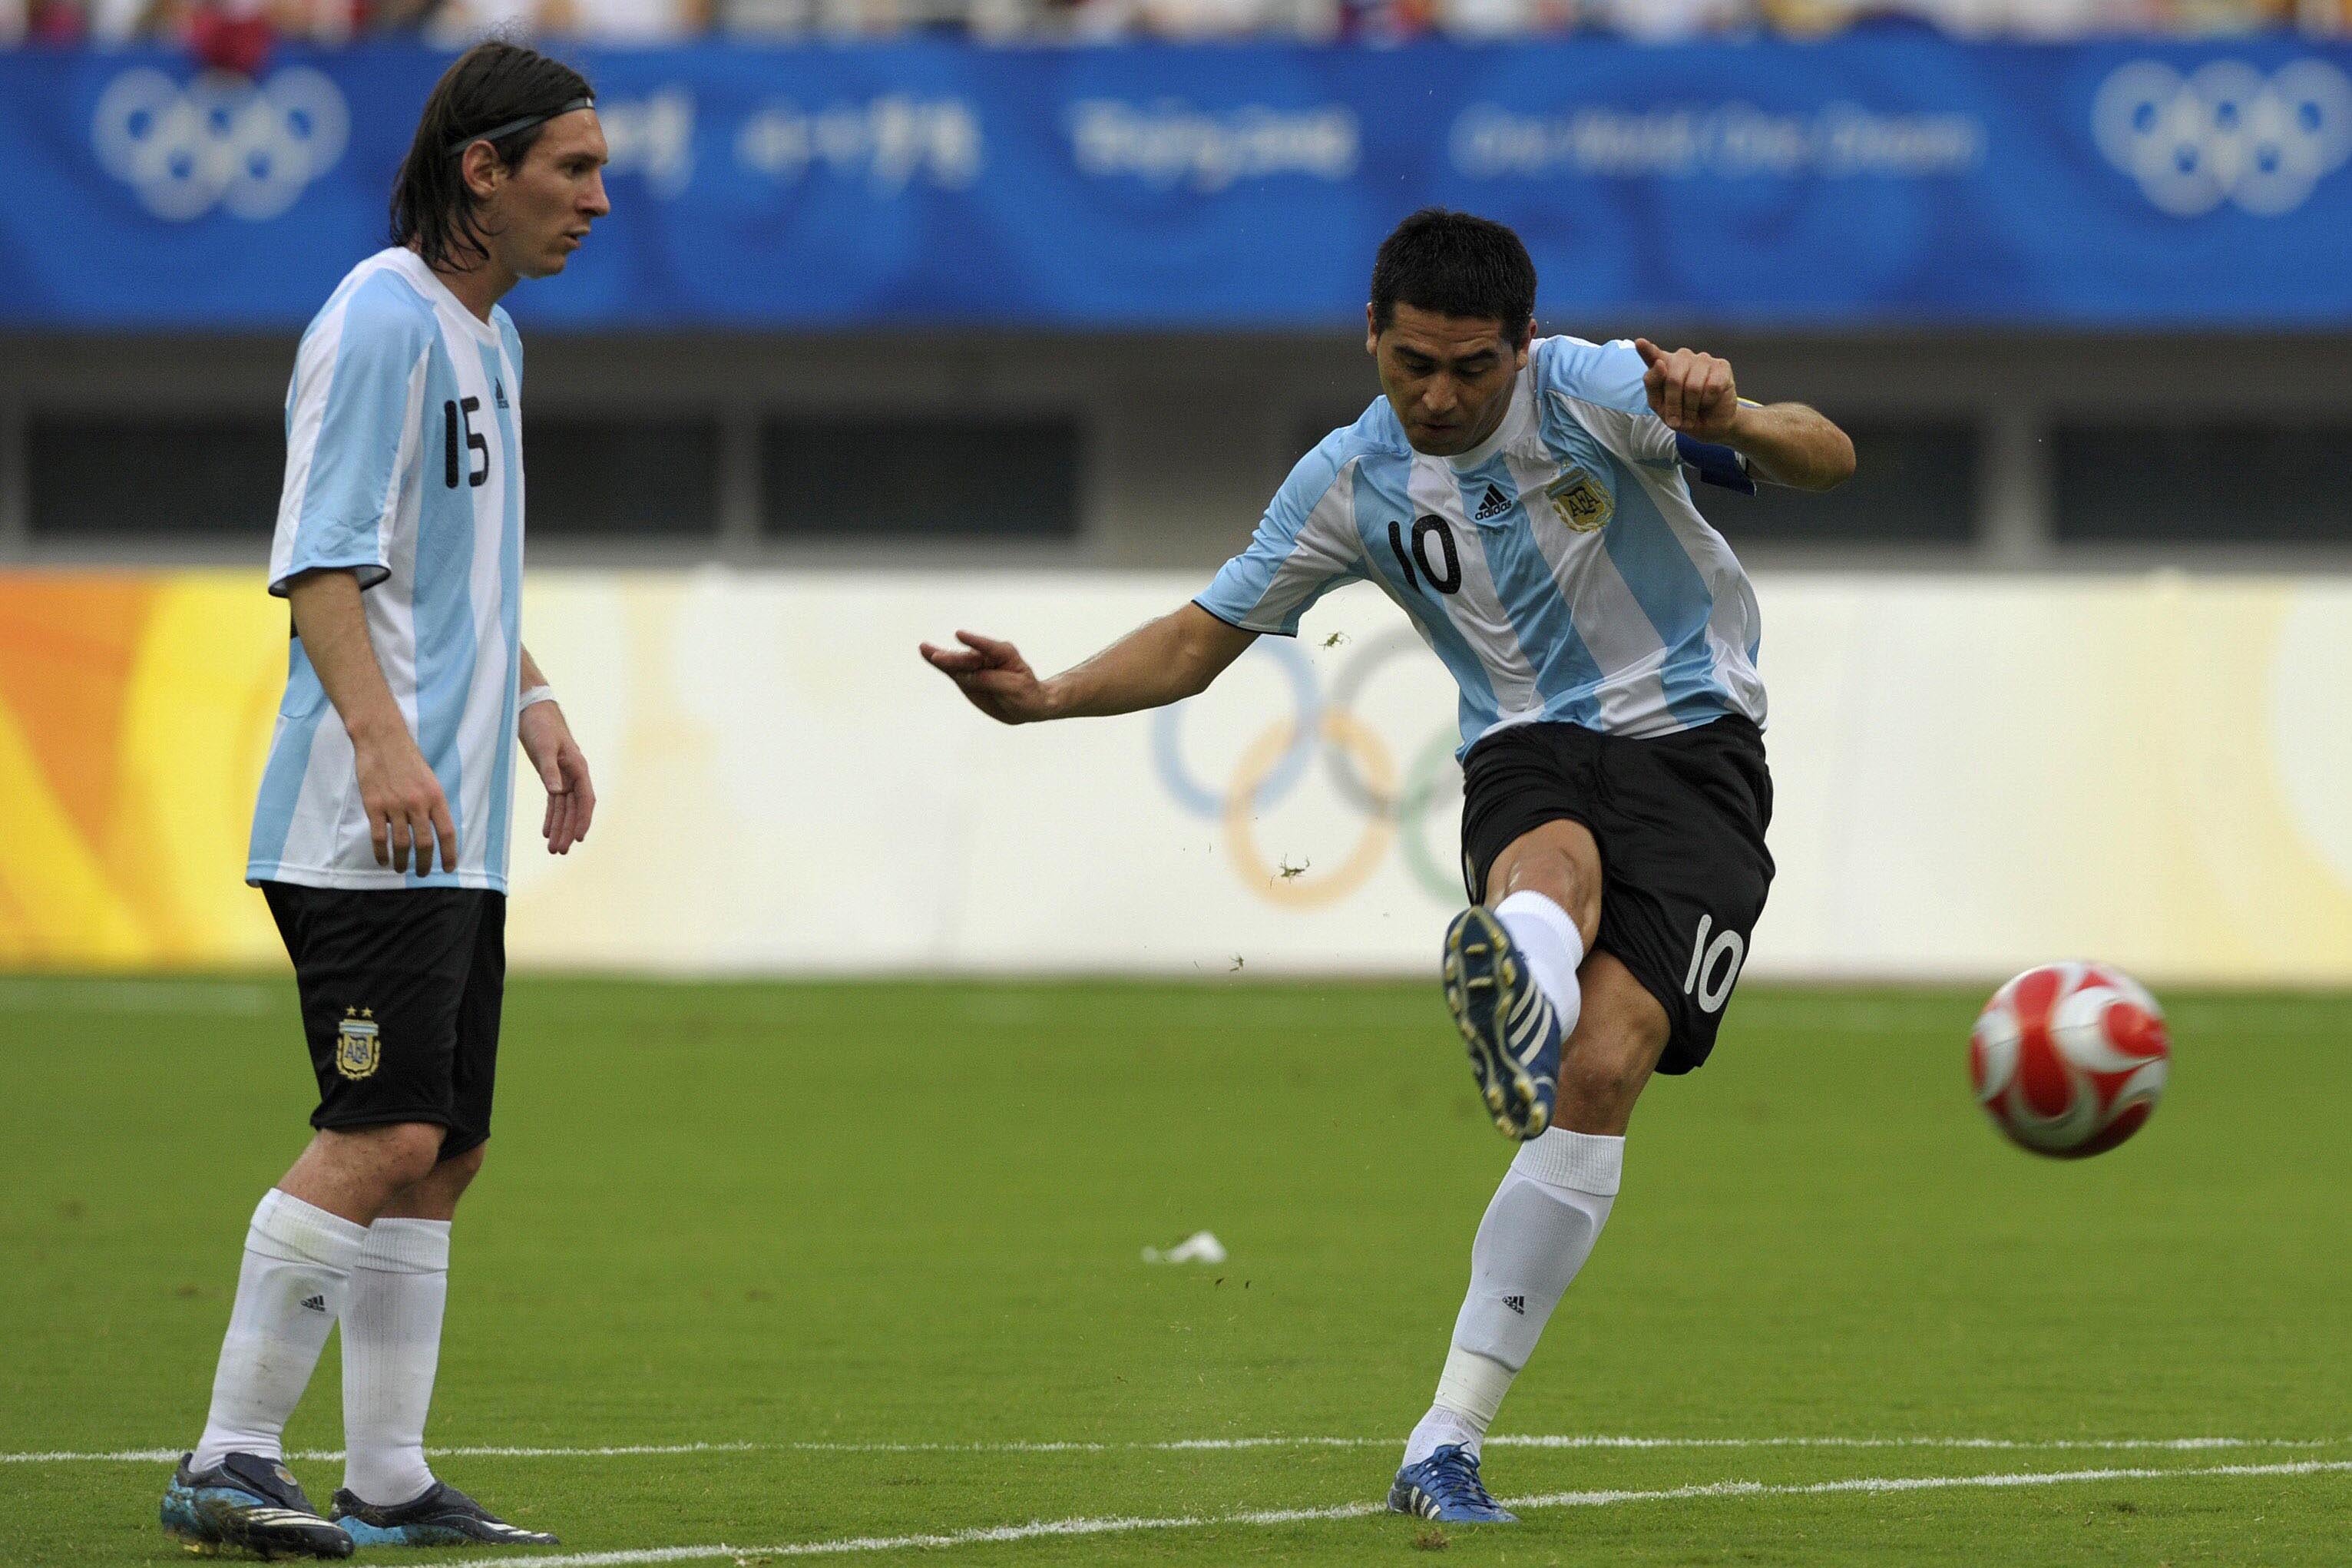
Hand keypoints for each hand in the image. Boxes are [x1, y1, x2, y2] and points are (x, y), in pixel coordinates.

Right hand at [353, 727, 457, 874]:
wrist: (382, 740)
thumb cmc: (407, 759)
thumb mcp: (429, 780)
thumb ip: (432, 804)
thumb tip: (434, 829)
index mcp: (436, 797)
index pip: (446, 832)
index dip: (449, 854)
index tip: (448, 868)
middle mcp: (418, 804)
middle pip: (425, 843)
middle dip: (425, 863)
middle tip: (422, 873)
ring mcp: (395, 805)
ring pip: (402, 843)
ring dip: (403, 861)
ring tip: (401, 869)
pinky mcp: (374, 806)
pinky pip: (379, 837)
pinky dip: (381, 852)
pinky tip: (383, 860)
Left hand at [520, 700, 595, 854]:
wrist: (531, 708)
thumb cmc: (540, 724)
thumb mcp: (543, 746)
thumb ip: (550, 770)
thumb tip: (556, 792)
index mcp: (579, 768)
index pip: (585, 800)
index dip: (583, 820)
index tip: (579, 838)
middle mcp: (574, 775)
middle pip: (574, 809)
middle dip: (568, 830)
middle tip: (560, 851)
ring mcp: (564, 776)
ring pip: (564, 808)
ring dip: (559, 827)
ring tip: (553, 848)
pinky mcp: (552, 775)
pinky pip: (554, 802)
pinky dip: (551, 816)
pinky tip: (546, 831)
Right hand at [919, 630, 1053, 724]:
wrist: (1027, 706)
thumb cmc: (1025, 694)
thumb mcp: (1013, 687)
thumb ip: (990, 680)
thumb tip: (967, 677)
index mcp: (1004, 654)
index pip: (988, 647)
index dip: (974, 641)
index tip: (959, 635)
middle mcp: (987, 656)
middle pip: (968, 658)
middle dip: (953, 658)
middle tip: (937, 657)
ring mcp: (975, 666)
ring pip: (956, 662)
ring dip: (939, 656)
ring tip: (924, 649)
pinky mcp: (967, 678)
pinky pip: (952, 671)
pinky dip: (939, 664)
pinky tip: (926, 654)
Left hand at [1634, 338, 1740, 440]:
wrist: (1710, 425)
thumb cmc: (1683, 413)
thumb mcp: (1660, 406)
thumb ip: (1653, 386)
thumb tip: (1660, 364)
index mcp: (1663, 365)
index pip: (1653, 355)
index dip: (1646, 350)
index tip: (1639, 343)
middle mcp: (1682, 357)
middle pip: (1673, 379)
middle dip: (1674, 405)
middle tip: (1677, 420)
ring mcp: (1702, 359)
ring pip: (1693, 386)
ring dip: (1691, 407)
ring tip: (1693, 412)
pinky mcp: (1721, 366)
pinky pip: (1712, 387)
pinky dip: (1708, 401)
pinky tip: (1709, 400)